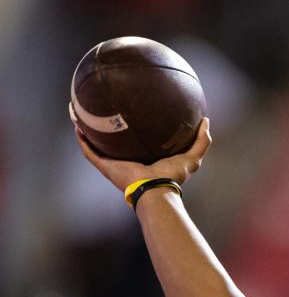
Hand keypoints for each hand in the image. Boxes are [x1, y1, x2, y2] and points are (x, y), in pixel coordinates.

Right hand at [74, 118, 211, 192]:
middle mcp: (128, 160)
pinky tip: (76, 121)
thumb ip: (202, 140)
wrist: (155, 189)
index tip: (133, 109)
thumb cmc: (172, 176)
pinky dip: (81, 136)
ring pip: (96, 143)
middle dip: (108, 126)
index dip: (135, 126)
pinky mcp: (104, 166)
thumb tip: (206, 120)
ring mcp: (114, 163)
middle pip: (115, 141)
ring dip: (87, 128)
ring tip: (80, 111)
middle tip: (104, 107)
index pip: (138, 140)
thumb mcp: (192, 156)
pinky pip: (88, 149)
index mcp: (145, 158)